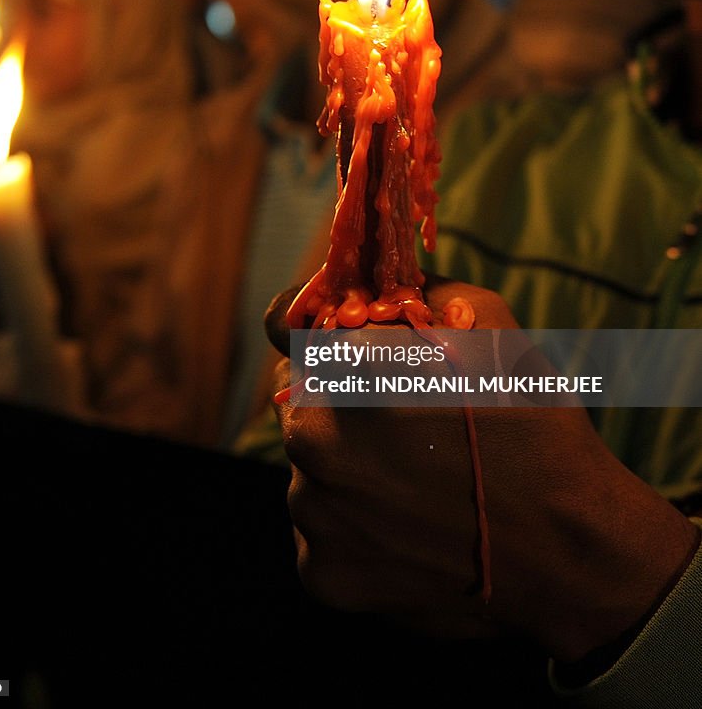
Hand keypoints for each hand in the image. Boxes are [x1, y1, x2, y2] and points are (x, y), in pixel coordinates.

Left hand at [269, 276, 699, 661]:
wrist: (571, 555)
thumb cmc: (534, 428)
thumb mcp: (489, 325)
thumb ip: (414, 291)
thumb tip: (368, 284)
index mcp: (347, 367)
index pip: (286, 328)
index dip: (317, 333)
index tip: (343, 346)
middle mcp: (313, 440)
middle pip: (300, 402)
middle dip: (338, 404)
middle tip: (404, 427)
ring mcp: (314, 514)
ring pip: (310, 472)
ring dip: (347, 471)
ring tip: (416, 484)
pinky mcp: (322, 573)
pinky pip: (321, 533)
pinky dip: (355, 529)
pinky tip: (409, 529)